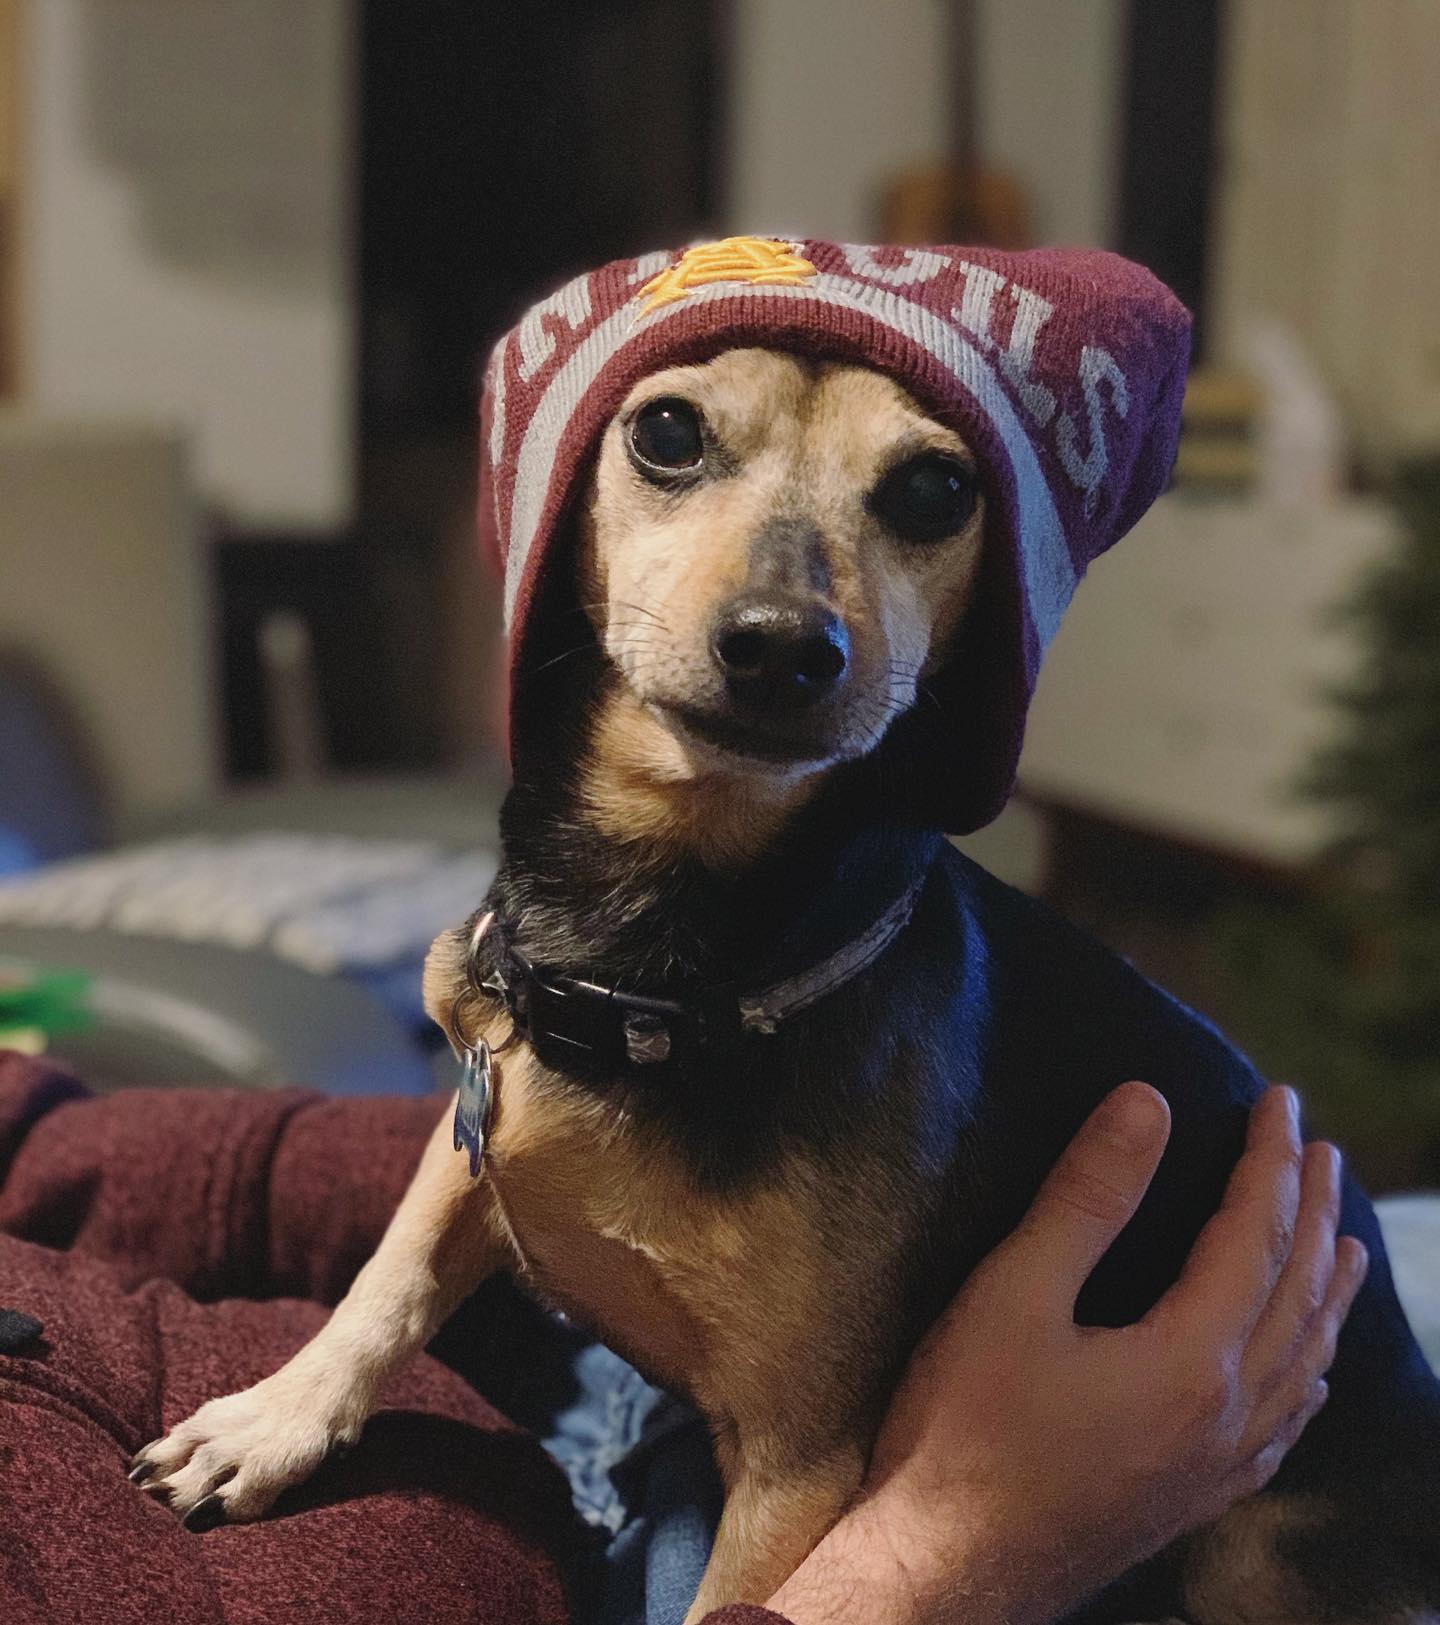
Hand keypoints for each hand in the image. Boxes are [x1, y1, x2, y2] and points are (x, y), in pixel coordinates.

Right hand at [766, 1083, 1366, 1624]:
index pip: (1254, 1235)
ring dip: (1324, 1291)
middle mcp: (1226, 1418)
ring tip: (1344, 1242)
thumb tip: (1147, 1104)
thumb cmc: (965, 1432)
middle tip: (1319, 1145)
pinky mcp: (1192, 1500)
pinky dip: (1304, 1372)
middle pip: (1292, 1293)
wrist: (946, 1578)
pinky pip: (1283, 1425)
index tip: (1278, 1098)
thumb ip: (1086, 1198)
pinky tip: (1304, 1370)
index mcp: (1191, 1361)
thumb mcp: (1014, 1296)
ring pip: (1300, 1362)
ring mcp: (1216, 1469)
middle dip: (1308, 1209)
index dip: (1268, 1159)